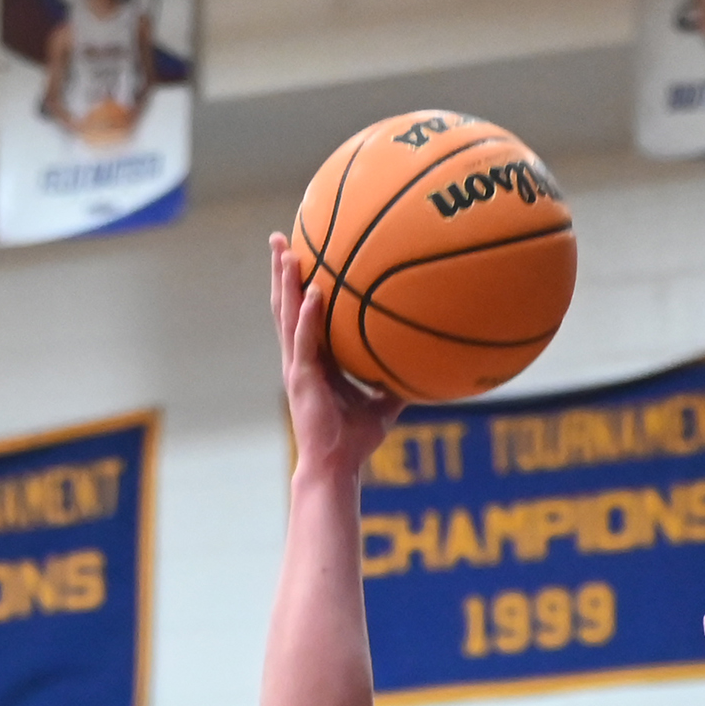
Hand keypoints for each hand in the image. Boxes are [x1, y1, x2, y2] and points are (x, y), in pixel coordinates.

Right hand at [270, 232, 399, 479]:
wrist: (336, 468)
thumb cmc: (355, 442)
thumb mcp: (383, 404)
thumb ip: (395, 381)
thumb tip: (424, 365)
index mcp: (314, 360)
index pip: (303, 314)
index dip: (298, 285)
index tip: (300, 252)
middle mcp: (300, 359)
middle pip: (286, 306)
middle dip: (281, 271)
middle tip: (279, 238)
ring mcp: (297, 368)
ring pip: (286, 316)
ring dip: (285, 282)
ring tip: (285, 250)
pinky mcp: (301, 380)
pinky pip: (304, 341)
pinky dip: (308, 317)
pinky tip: (314, 292)